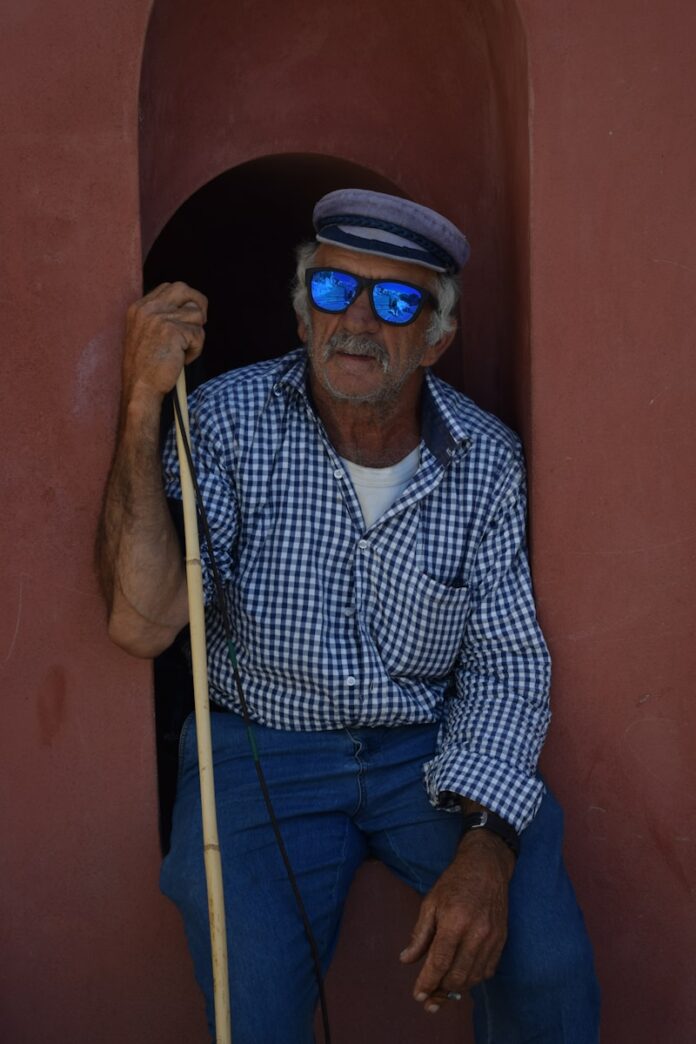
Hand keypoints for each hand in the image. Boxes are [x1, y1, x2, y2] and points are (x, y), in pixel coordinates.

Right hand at [122, 281, 207, 400]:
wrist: (140, 387)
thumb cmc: (145, 368)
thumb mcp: (145, 334)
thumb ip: (160, 318)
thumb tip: (189, 308)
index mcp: (139, 308)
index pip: (169, 287)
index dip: (184, 299)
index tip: (189, 314)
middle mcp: (148, 308)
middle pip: (183, 289)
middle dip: (198, 303)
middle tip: (200, 323)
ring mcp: (160, 318)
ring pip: (196, 315)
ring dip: (195, 335)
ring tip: (182, 351)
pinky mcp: (174, 331)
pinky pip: (198, 335)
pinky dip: (195, 350)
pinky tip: (182, 360)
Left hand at [399, 830, 514, 1012]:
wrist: (486, 867)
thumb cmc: (454, 882)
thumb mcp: (430, 903)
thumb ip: (420, 934)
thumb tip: (406, 959)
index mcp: (455, 922)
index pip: (439, 963)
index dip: (427, 983)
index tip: (418, 996)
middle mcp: (476, 934)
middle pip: (457, 976)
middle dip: (440, 992)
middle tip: (428, 999)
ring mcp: (492, 939)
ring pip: (473, 978)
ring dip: (456, 989)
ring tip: (442, 992)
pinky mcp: (501, 940)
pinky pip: (487, 971)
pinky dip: (473, 979)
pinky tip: (461, 978)